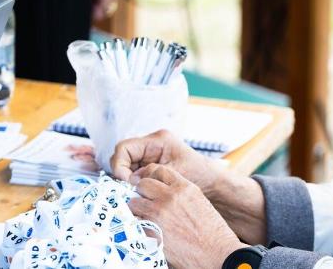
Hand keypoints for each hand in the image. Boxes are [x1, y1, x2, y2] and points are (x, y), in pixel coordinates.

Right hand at [111, 130, 225, 193]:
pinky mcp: (151, 166)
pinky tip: (141, 193)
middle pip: (122, 156)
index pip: (124, 147)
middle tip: (128, 190)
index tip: (126, 182)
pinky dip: (133, 183)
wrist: (212, 182)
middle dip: (122, 173)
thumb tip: (130, 181)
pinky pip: (133, 173)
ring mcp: (150, 155)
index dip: (119, 165)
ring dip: (127, 180)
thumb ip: (151, 175)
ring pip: (125, 166)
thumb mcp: (175, 173)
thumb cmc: (200, 174)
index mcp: (158, 140)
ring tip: (136, 192)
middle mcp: (152, 144)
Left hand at [130, 164, 246, 268]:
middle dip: (142, 192)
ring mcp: (158, 214)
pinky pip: (135, 223)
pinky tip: (149, 230)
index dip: (152, 177)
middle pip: (143, 184)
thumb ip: (180, 193)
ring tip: (145, 216)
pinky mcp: (151, 231)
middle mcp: (169, 197)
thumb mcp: (199, 201)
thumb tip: (163, 191)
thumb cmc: (212, 230)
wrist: (216, 252)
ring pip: (134, 203)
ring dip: (137, 209)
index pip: (159, 170)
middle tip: (146, 201)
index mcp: (184, 187)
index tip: (151, 185)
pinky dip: (139, 226)